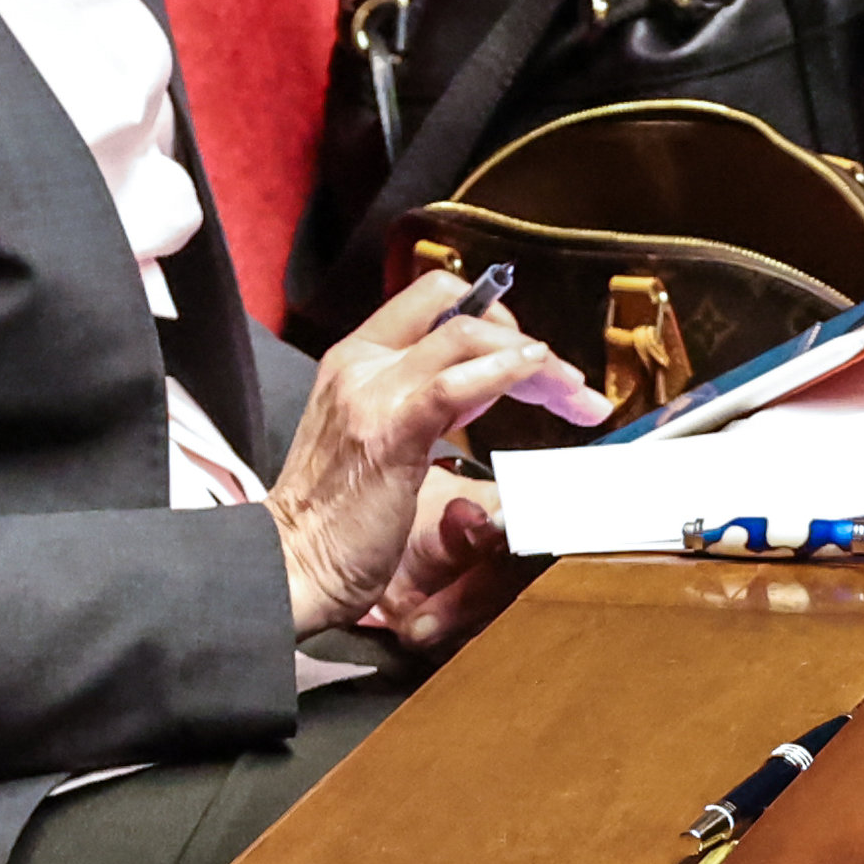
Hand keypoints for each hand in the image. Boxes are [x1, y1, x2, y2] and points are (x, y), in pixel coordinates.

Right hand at [268, 269, 597, 638]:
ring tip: (573, 393)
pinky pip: (452, 385)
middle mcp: (362, 364)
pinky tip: (538, 374)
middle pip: (459, 311)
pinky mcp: (389, 433)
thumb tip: (484, 390)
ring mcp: (373, 394)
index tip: (534, 357)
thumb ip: (426, 406)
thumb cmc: (338, 520)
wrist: (290, 564)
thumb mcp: (382, 441)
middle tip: (570, 384)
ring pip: (466, 336)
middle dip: (525, 337)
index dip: (493, 315)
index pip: (434, 299)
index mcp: (358, 359)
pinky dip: (505, 371)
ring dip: (534, 361)